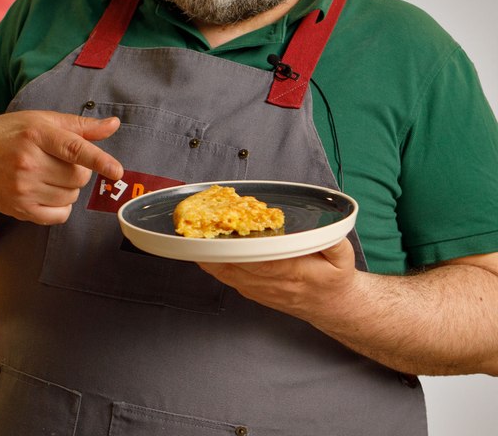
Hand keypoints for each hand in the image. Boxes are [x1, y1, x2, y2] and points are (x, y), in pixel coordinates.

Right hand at [0, 110, 123, 225]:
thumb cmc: (7, 135)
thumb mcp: (39, 121)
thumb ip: (79, 125)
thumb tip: (113, 125)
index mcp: (35, 134)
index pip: (74, 149)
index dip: (99, 160)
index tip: (117, 171)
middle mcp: (27, 161)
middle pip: (78, 176)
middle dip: (78, 171)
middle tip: (59, 162)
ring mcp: (22, 188)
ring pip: (71, 196)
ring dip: (68, 188)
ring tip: (46, 175)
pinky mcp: (20, 208)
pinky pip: (59, 215)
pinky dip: (61, 206)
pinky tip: (45, 192)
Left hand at [198, 237, 357, 317]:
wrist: (332, 307)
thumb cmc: (335, 278)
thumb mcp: (343, 257)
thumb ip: (334, 241)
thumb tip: (328, 229)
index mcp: (294, 273)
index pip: (261, 261)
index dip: (239, 249)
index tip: (222, 235)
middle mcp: (271, 284)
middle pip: (234, 266)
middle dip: (214, 248)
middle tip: (196, 228)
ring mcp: (258, 290)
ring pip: (224, 273)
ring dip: (206, 255)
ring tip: (192, 234)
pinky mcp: (250, 292)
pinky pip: (225, 277)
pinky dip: (211, 262)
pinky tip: (202, 247)